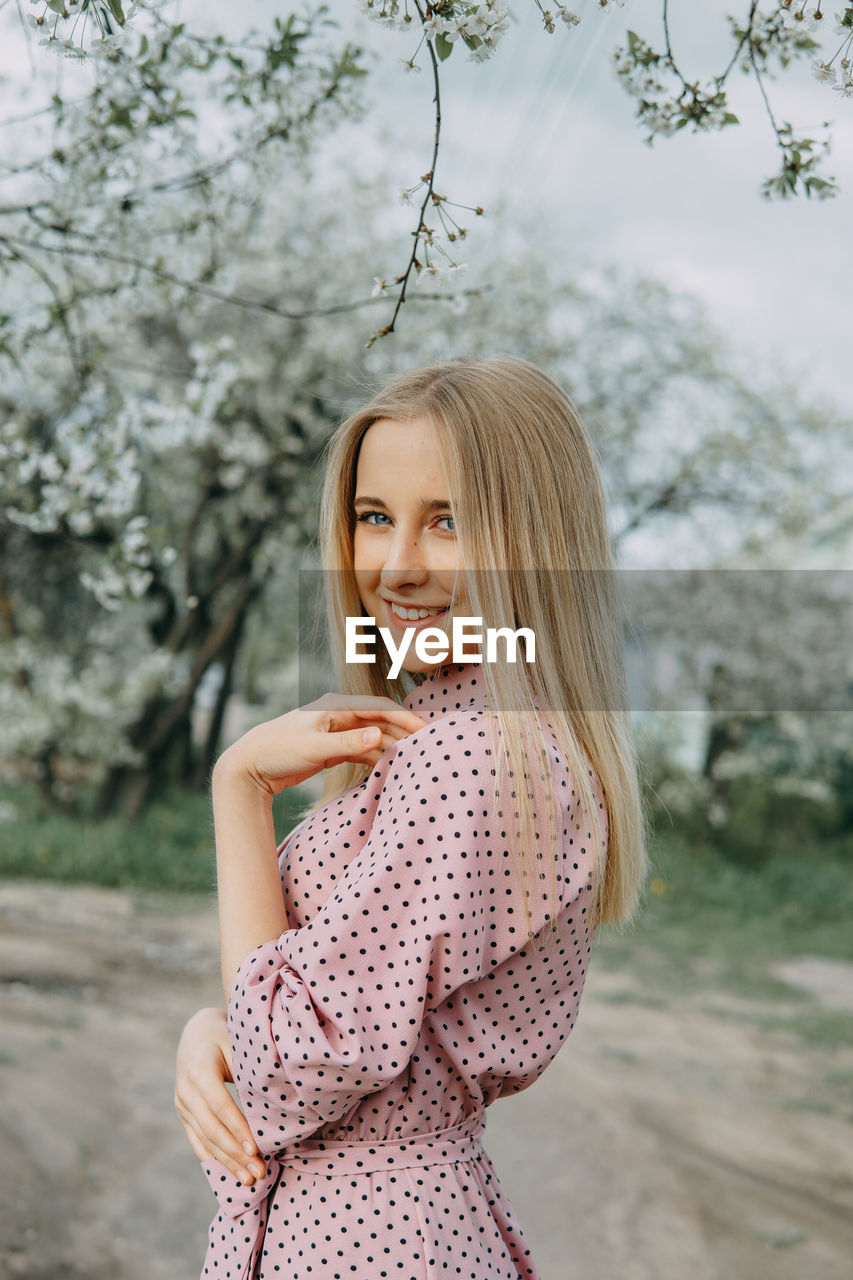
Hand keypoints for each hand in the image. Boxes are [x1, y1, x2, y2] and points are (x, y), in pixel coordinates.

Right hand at [174, 1006, 265, 1185]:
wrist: (196, 1031)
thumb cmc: (225, 1035)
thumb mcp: (236, 1044)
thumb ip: (247, 1070)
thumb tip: (273, 1099)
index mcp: (199, 1071)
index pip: (221, 1106)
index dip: (238, 1129)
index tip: (256, 1149)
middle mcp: (186, 1091)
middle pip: (212, 1129)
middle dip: (236, 1154)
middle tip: (259, 1173)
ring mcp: (181, 1104)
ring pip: (204, 1139)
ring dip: (227, 1161)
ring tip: (248, 1179)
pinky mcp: (182, 1113)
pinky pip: (196, 1140)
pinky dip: (212, 1158)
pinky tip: (228, 1172)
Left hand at [214, 692, 428, 795]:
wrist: (249, 765)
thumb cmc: (276, 751)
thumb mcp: (313, 748)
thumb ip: (346, 743)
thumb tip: (377, 736)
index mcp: (336, 706)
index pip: (380, 708)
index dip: (406, 718)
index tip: (426, 731)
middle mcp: (339, 715)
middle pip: (381, 721)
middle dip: (405, 731)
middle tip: (431, 744)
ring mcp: (336, 731)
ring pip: (373, 736)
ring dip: (393, 746)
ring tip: (416, 757)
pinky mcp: (332, 747)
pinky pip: (362, 750)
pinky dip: (376, 757)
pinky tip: (390, 767)